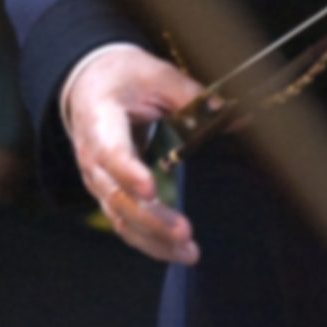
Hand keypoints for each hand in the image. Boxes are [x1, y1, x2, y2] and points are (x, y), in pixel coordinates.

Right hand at [64, 46, 202, 265]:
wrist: (89, 85)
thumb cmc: (123, 78)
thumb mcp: (156, 74)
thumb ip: (193, 96)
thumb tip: (237, 114)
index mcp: (99, 120)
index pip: (109, 151)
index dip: (128, 172)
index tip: (150, 189)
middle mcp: (92, 158)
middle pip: (116, 196)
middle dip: (151, 219)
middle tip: (184, 232)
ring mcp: (99, 181)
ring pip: (120, 218)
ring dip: (154, 239)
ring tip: (189, 252)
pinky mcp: (109, 194)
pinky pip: (126, 223)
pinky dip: (150, 241)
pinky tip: (176, 251)